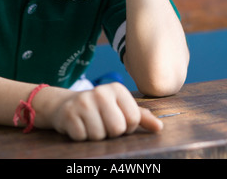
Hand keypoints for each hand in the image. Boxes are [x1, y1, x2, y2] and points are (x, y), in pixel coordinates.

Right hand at [48, 82, 162, 140]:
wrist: (66, 104)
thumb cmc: (100, 108)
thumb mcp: (120, 107)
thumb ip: (141, 116)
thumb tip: (159, 128)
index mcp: (117, 89)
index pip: (133, 119)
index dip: (127, 127)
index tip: (117, 120)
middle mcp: (101, 91)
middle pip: (117, 128)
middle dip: (111, 132)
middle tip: (103, 123)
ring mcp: (83, 102)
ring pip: (99, 135)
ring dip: (95, 135)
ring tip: (90, 124)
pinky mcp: (68, 114)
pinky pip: (82, 137)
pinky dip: (81, 136)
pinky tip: (79, 125)